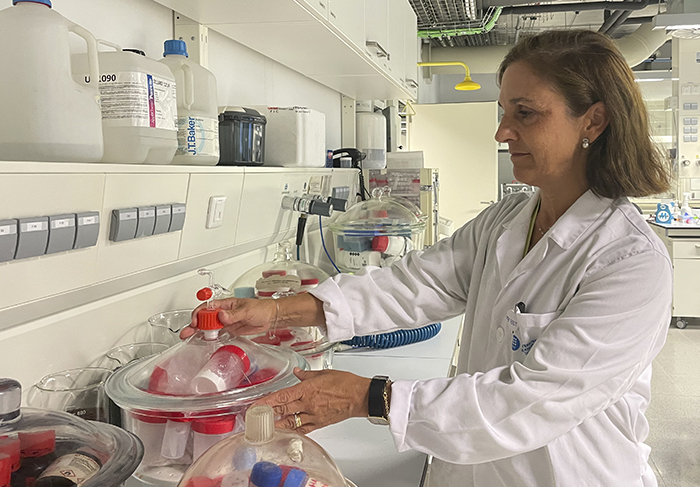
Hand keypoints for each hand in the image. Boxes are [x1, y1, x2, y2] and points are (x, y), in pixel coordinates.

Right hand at [180, 298, 275, 338]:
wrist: (269, 317)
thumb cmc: (260, 308)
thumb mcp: (247, 310)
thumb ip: (233, 314)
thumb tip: (222, 315)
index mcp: (225, 304)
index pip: (207, 307)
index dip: (199, 314)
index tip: (196, 322)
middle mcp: (222, 312)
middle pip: (204, 317)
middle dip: (193, 324)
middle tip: (186, 332)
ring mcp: (225, 322)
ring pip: (207, 326)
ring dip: (197, 331)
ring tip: (187, 337)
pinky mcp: (228, 330)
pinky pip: (215, 333)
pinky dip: (207, 336)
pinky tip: (200, 340)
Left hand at [254, 368, 370, 433]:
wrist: (360, 397)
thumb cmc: (345, 384)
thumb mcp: (324, 373)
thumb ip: (307, 374)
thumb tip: (296, 372)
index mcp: (307, 389)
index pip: (282, 396)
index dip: (266, 402)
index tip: (255, 405)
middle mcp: (307, 403)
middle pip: (282, 410)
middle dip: (266, 414)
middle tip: (254, 417)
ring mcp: (312, 415)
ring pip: (289, 423)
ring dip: (276, 425)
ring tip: (264, 427)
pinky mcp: (319, 424)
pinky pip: (302, 430)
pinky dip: (292, 432)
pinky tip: (284, 433)